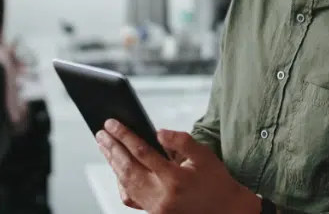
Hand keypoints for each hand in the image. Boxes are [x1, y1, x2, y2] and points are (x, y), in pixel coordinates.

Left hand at [96, 119, 260, 213]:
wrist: (226, 211)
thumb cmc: (216, 181)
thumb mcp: (204, 155)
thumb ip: (181, 141)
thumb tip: (158, 132)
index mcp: (174, 178)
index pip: (142, 152)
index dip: (125, 136)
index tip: (112, 123)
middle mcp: (161, 196)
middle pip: (127, 168)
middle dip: (112, 148)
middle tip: (101, 132)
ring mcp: (155, 208)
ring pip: (125, 183)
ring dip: (112, 163)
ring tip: (105, 146)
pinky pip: (130, 198)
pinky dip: (121, 183)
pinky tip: (117, 170)